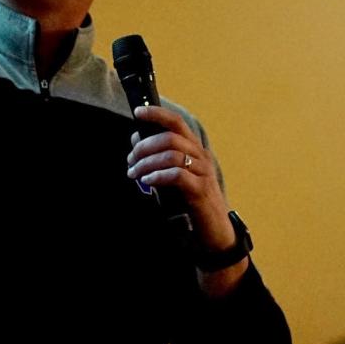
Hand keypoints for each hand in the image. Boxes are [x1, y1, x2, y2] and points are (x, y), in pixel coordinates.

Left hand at [126, 104, 235, 251]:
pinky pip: (177, 175)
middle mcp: (201, 156)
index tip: (138, 112)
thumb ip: (158, 157)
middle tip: (130, 160)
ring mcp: (203, 173)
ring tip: (134, 173)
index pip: (177, 122)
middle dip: (144, 146)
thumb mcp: (174, 174)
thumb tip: (137, 139)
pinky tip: (147, 180)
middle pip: (169, 137)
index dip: (157, 113)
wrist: (214, 231)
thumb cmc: (191, 200)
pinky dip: (158, 175)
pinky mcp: (201, 190)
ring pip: (171, 155)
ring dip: (146, 162)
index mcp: (194, 149)